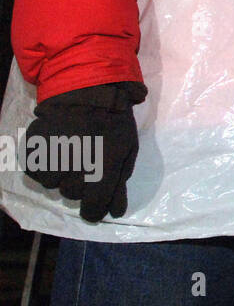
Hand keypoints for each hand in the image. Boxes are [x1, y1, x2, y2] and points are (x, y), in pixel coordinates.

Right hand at [24, 81, 145, 221]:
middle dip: (81, 183)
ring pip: (53, 184)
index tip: (95, 205)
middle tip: (87, 161)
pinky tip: (57, 148)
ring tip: (72, 151)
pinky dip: (45, 164)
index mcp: (102, 170)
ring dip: (62, 173)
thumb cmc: (114, 122)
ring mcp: (51, 158)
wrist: (88, 92)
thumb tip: (116, 213)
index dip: (94, 210)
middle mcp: (74, 168)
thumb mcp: (127, 151)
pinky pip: (36, 171)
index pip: (92, 209)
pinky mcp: (34, 149)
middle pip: (72, 195)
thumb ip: (119, 184)